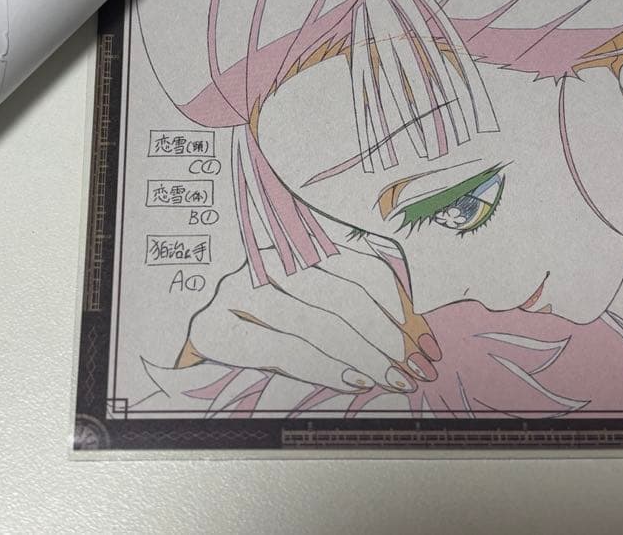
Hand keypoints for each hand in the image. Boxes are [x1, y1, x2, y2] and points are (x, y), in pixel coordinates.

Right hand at [176, 246, 442, 392]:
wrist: (198, 328)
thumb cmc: (268, 319)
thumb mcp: (316, 304)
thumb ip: (360, 309)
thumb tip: (420, 338)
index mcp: (295, 242)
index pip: (358, 268)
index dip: (398, 306)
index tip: (424, 340)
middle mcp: (265, 260)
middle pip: (341, 297)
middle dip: (385, 338)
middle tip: (414, 368)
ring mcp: (235, 292)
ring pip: (316, 325)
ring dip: (363, 358)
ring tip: (392, 380)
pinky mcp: (214, 329)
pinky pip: (284, 351)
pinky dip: (326, 369)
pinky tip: (355, 380)